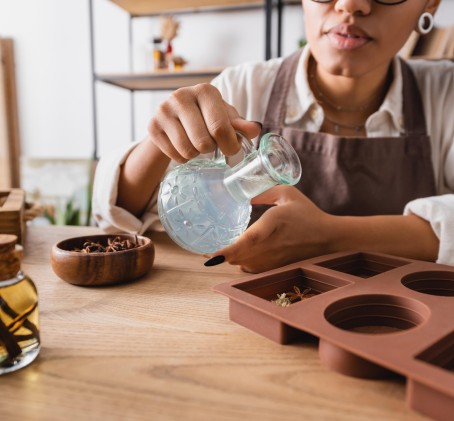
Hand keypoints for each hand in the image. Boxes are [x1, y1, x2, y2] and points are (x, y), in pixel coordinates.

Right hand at [148, 83, 260, 162]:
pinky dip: (183, 158)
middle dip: (211, 150)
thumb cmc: (208, 116)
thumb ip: (240, 125)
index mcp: (205, 91)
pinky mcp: (152, 126)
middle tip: (211, 145)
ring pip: (187, 150)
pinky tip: (184, 147)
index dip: (230, 145)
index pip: (220, 128)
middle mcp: (181, 96)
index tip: (231, 149)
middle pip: (203, 142)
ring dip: (196, 155)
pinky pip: (174, 155)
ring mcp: (163, 110)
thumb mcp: (226, 117)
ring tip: (197, 146)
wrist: (177, 116)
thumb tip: (254, 130)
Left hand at [215, 186, 333, 272]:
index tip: (212, 255)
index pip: (249, 240)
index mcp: (273, 223)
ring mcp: (273, 259)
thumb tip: (242, 195)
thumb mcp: (287, 193)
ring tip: (221, 253)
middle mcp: (271, 244)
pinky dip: (242, 263)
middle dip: (221, 256)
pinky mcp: (276, 266)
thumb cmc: (307, 213)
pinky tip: (239, 256)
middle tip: (205, 252)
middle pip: (239, 256)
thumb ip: (263, 192)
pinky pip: (251, 269)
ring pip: (243, 264)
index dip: (229, 250)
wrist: (328, 237)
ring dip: (231, 260)